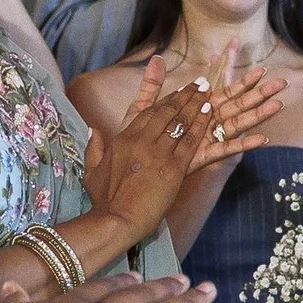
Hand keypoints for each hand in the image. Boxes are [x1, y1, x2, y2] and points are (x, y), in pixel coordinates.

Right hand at [85, 53, 269, 237]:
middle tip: (199, 84)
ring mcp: (158, 152)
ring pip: (180, 121)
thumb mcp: (92, 169)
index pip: (146, 110)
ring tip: (208, 92)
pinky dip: (201, 124)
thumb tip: (92, 129)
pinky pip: (191, 140)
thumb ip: (93, 146)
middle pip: (166, 111)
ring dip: (196, 104)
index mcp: (123, 138)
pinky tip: (210, 112)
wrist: (117, 219)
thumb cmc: (104, 200)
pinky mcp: (174, 167)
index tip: (177, 89)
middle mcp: (141, 140)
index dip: (164, 98)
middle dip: (184, 95)